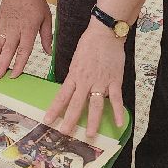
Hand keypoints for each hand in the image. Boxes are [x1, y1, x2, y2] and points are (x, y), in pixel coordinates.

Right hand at [0, 0, 49, 78]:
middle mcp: (15, 30)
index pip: (23, 51)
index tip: (14, 75)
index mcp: (28, 30)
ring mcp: (5, 26)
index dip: (18, 64)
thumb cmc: (35, 1)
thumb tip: (49, 52)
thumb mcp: (46, 18)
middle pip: (7, 51)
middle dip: (1, 65)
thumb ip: (46, 36)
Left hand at [43, 19, 126, 140]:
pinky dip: (118, 111)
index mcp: (74, 75)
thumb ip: (75, 76)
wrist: (105, 33)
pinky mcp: (114, 80)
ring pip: (95, 105)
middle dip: (70, 120)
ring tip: (89, 135)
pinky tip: (119, 124)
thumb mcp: (76, 60)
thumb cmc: (89, 44)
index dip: (54, 109)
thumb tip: (72, 88)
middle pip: (76, 104)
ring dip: (92, 121)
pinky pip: (116, 99)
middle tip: (64, 133)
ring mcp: (100, 82)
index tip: (47, 121)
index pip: (62, 96)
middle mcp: (86, 81)